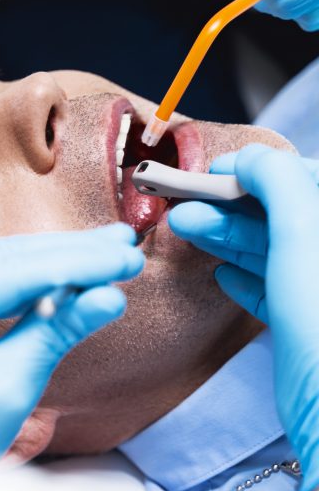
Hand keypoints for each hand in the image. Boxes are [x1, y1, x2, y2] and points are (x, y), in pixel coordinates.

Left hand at [0, 223, 143, 458]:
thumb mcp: (7, 387)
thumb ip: (55, 331)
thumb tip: (109, 294)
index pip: (8, 273)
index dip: (74, 263)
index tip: (127, 255)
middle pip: (2, 259)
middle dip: (69, 253)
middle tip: (126, 245)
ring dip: (54, 259)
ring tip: (110, 249)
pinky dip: (30, 279)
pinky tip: (71, 269)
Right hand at [168, 145, 318, 490]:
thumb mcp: (302, 240)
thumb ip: (279, 186)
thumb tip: (252, 159)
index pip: (312, 180)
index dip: (263, 171)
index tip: (217, 171)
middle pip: (291, 214)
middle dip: (235, 206)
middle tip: (187, 203)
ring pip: (279, 251)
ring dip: (229, 237)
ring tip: (184, 229)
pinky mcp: (314, 331)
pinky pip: (278, 289)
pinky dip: (246, 276)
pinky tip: (221, 273)